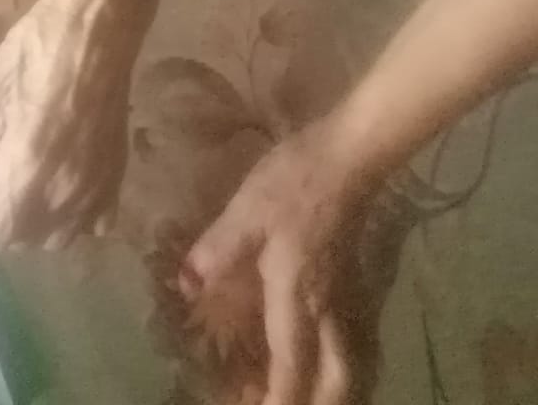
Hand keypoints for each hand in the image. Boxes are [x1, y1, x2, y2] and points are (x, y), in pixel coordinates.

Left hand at [0, 0, 154, 249]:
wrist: (96, 29)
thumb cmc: (33, 57)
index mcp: (26, 181)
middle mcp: (65, 199)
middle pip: (22, 240)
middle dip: (2, 213)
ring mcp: (97, 191)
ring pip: (59, 236)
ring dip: (36, 217)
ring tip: (29, 168)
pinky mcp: (118, 175)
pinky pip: (95, 221)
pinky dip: (75, 211)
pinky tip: (64, 175)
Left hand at [181, 119, 372, 404]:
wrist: (348, 156)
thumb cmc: (294, 181)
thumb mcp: (246, 212)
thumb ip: (216, 250)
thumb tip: (186, 287)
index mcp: (297, 296)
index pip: (292, 366)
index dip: (277, 399)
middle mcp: (326, 308)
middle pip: (336, 380)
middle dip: (314, 403)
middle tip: (275, 402)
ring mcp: (345, 296)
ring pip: (348, 364)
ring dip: (328, 388)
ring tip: (299, 390)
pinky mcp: (350, 281)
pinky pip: (347, 340)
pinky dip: (332, 361)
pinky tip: (313, 351)